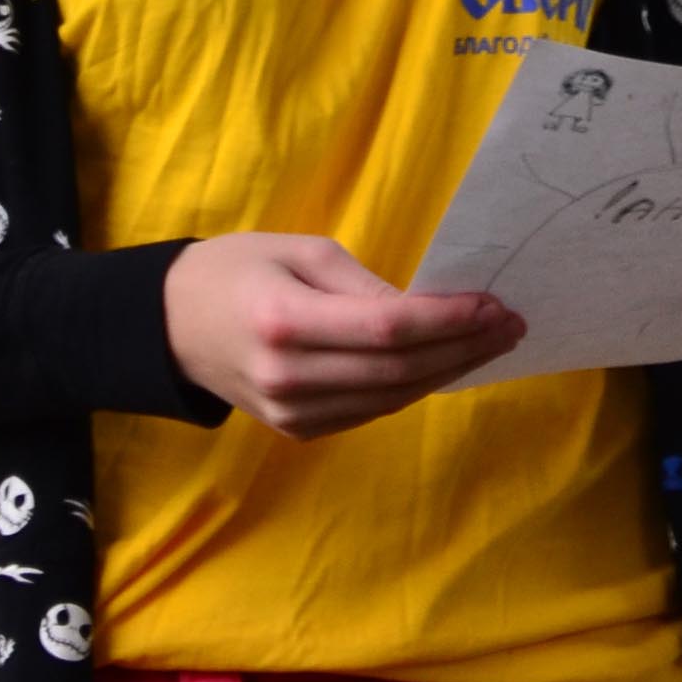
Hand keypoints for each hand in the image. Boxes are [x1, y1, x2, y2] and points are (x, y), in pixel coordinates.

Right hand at [165, 233, 522, 440]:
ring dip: (450, 370)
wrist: (170, 328)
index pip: (388, 329)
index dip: (447, 320)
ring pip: (393, 396)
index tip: (493, 303)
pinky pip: (373, 410)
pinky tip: (446, 363)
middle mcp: (289, 375)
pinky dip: (415, 387)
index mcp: (284, 319)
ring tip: (492, 342)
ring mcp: (293, 413)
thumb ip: (362, 283)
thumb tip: (427, 311)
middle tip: (511, 323)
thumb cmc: (235, 271)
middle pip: (399, 369)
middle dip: (464, 346)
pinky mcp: (298, 430)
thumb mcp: (297, 250)